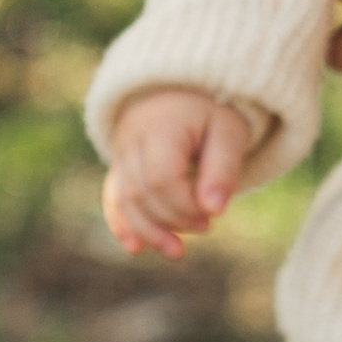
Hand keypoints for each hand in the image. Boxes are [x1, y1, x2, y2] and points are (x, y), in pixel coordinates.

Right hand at [103, 89, 254, 259]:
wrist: (183, 90)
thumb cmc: (211, 112)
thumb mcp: (228, 133)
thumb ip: (222, 170)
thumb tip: (214, 211)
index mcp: (161, 126)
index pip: (162, 179)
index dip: (185, 205)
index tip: (212, 216)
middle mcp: (131, 139)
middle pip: (141, 192)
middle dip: (172, 219)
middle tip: (205, 228)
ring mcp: (120, 153)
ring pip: (124, 199)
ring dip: (149, 230)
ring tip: (177, 252)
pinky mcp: (119, 166)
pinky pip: (113, 197)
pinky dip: (122, 223)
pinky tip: (136, 248)